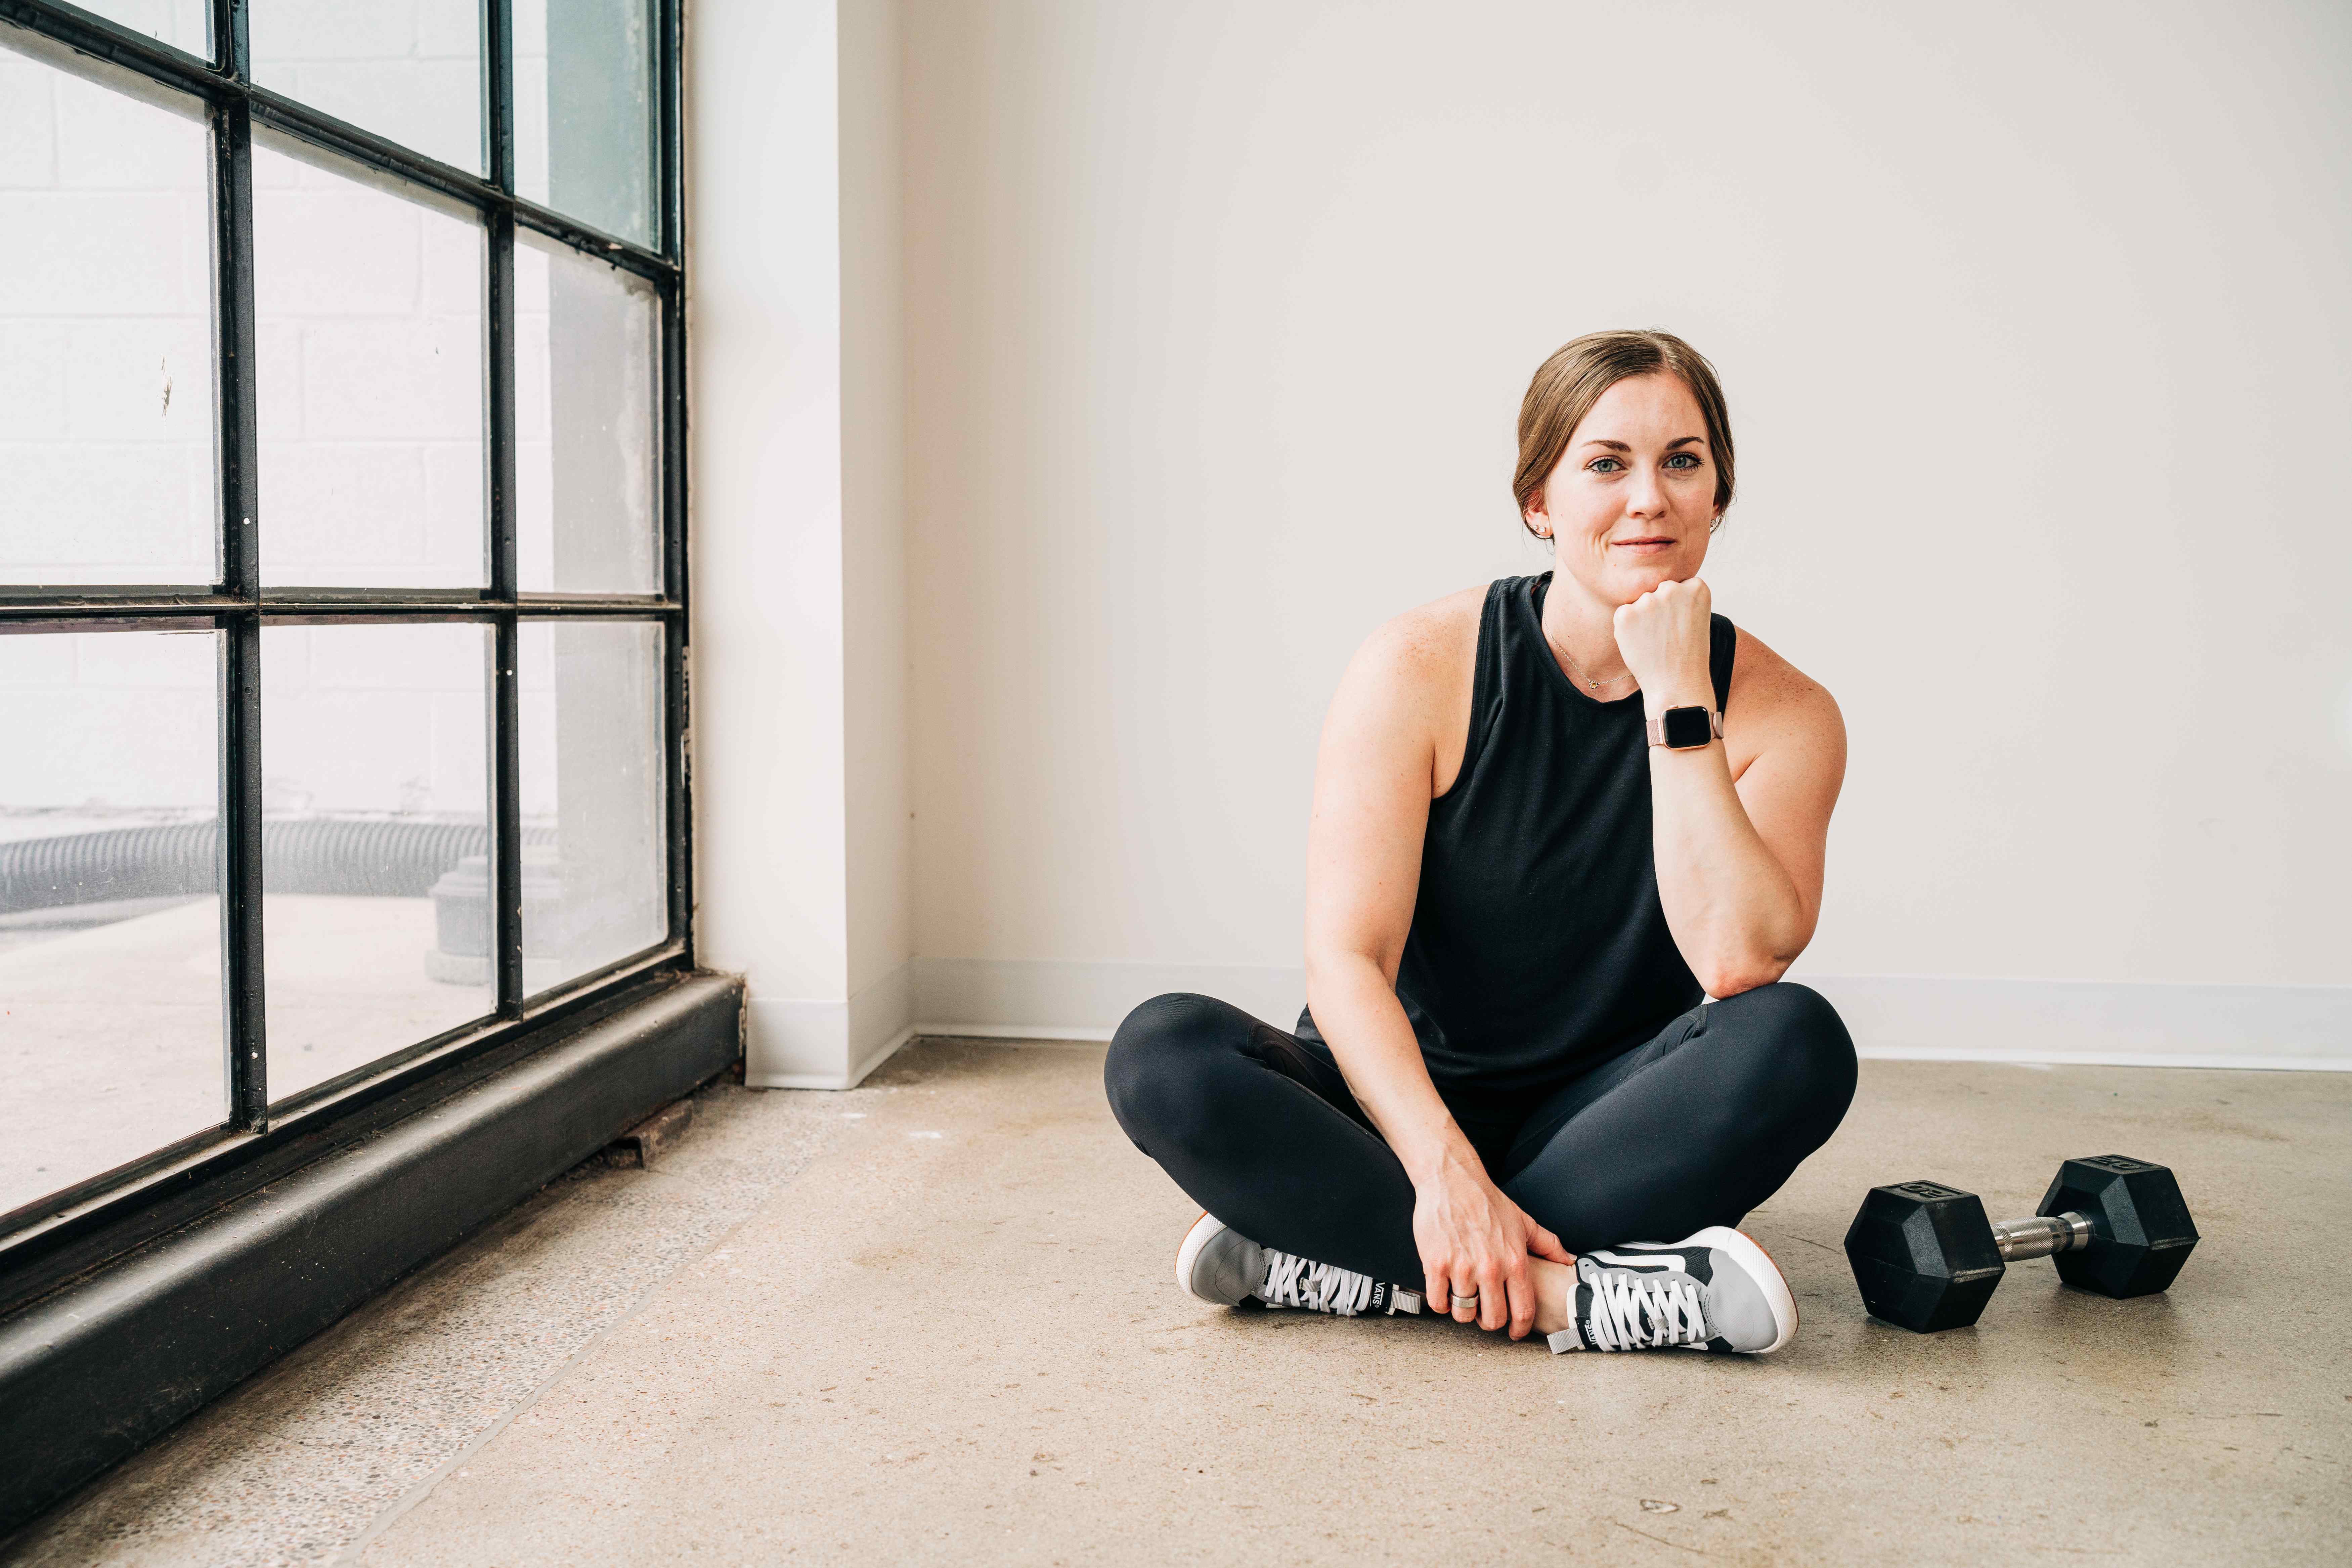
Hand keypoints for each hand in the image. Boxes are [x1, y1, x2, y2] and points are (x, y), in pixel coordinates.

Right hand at [1412, 1155, 1575, 1338]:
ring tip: (1464, 1297)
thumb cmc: (1487, 1201)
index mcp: (1515, 1261)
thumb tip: (1569, 1260)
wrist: (1451, 1180)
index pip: (1523, 1311)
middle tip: (1484, 1311)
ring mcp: (1462, 1268)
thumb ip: (1548, 1244)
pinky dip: (1441, 1302)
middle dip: (1489, 1321)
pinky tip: (1445, 1290)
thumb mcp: (1524, 1222)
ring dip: (1463, 1311)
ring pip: (1464, 1314)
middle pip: (1492, 1320)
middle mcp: (1490, 1268)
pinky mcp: (1435, 1264)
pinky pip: (1439, 1302)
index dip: (1519, 1329)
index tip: (1514, 1332)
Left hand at [1612, 576, 1713, 711]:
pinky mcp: (1626, 614)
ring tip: (1656, 642)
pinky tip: (1642, 644)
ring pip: (1640, 602)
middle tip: (1667, 635)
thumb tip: (1656, 588)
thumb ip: (1681, 598)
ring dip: (1643, 618)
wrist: (1677, 684)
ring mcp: (1648, 601)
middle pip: (1657, 591)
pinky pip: (1623, 614)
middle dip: (1659, 609)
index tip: (1682, 624)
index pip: (1680, 586)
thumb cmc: (1688, 654)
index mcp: (1697, 587)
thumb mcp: (1696, 618)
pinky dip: (1627, 628)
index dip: (1678, 607)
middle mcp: (1672, 588)